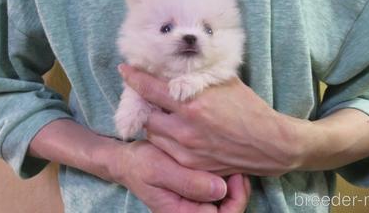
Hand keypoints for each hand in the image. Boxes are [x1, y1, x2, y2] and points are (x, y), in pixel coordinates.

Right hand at [110, 140, 249, 212]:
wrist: (129, 160)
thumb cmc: (141, 164)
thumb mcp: (159, 169)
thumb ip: (188, 182)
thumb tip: (220, 190)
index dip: (236, 200)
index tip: (235, 175)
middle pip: (228, 212)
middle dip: (239, 193)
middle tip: (238, 169)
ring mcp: (195, 205)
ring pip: (227, 203)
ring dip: (235, 186)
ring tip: (233, 166)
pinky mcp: (197, 193)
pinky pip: (220, 193)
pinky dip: (227, 180)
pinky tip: (226, 165)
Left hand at [118, 64, 312, 176]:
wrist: (270, 144)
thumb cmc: (250, 109)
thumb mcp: (225, 83)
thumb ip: (198, 75)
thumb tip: (178, 65)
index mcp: (193, 103)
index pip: (151, 89)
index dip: (133, 78)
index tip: (125, 70)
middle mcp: (185, 128)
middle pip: (146, 115)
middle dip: (144, 104)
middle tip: (148, 97)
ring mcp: (187, 150)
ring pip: (153, 134)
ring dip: (154, 122)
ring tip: (165, 115)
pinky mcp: (191, 165)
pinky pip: (166, 150)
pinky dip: (166, 139)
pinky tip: (176, 132)